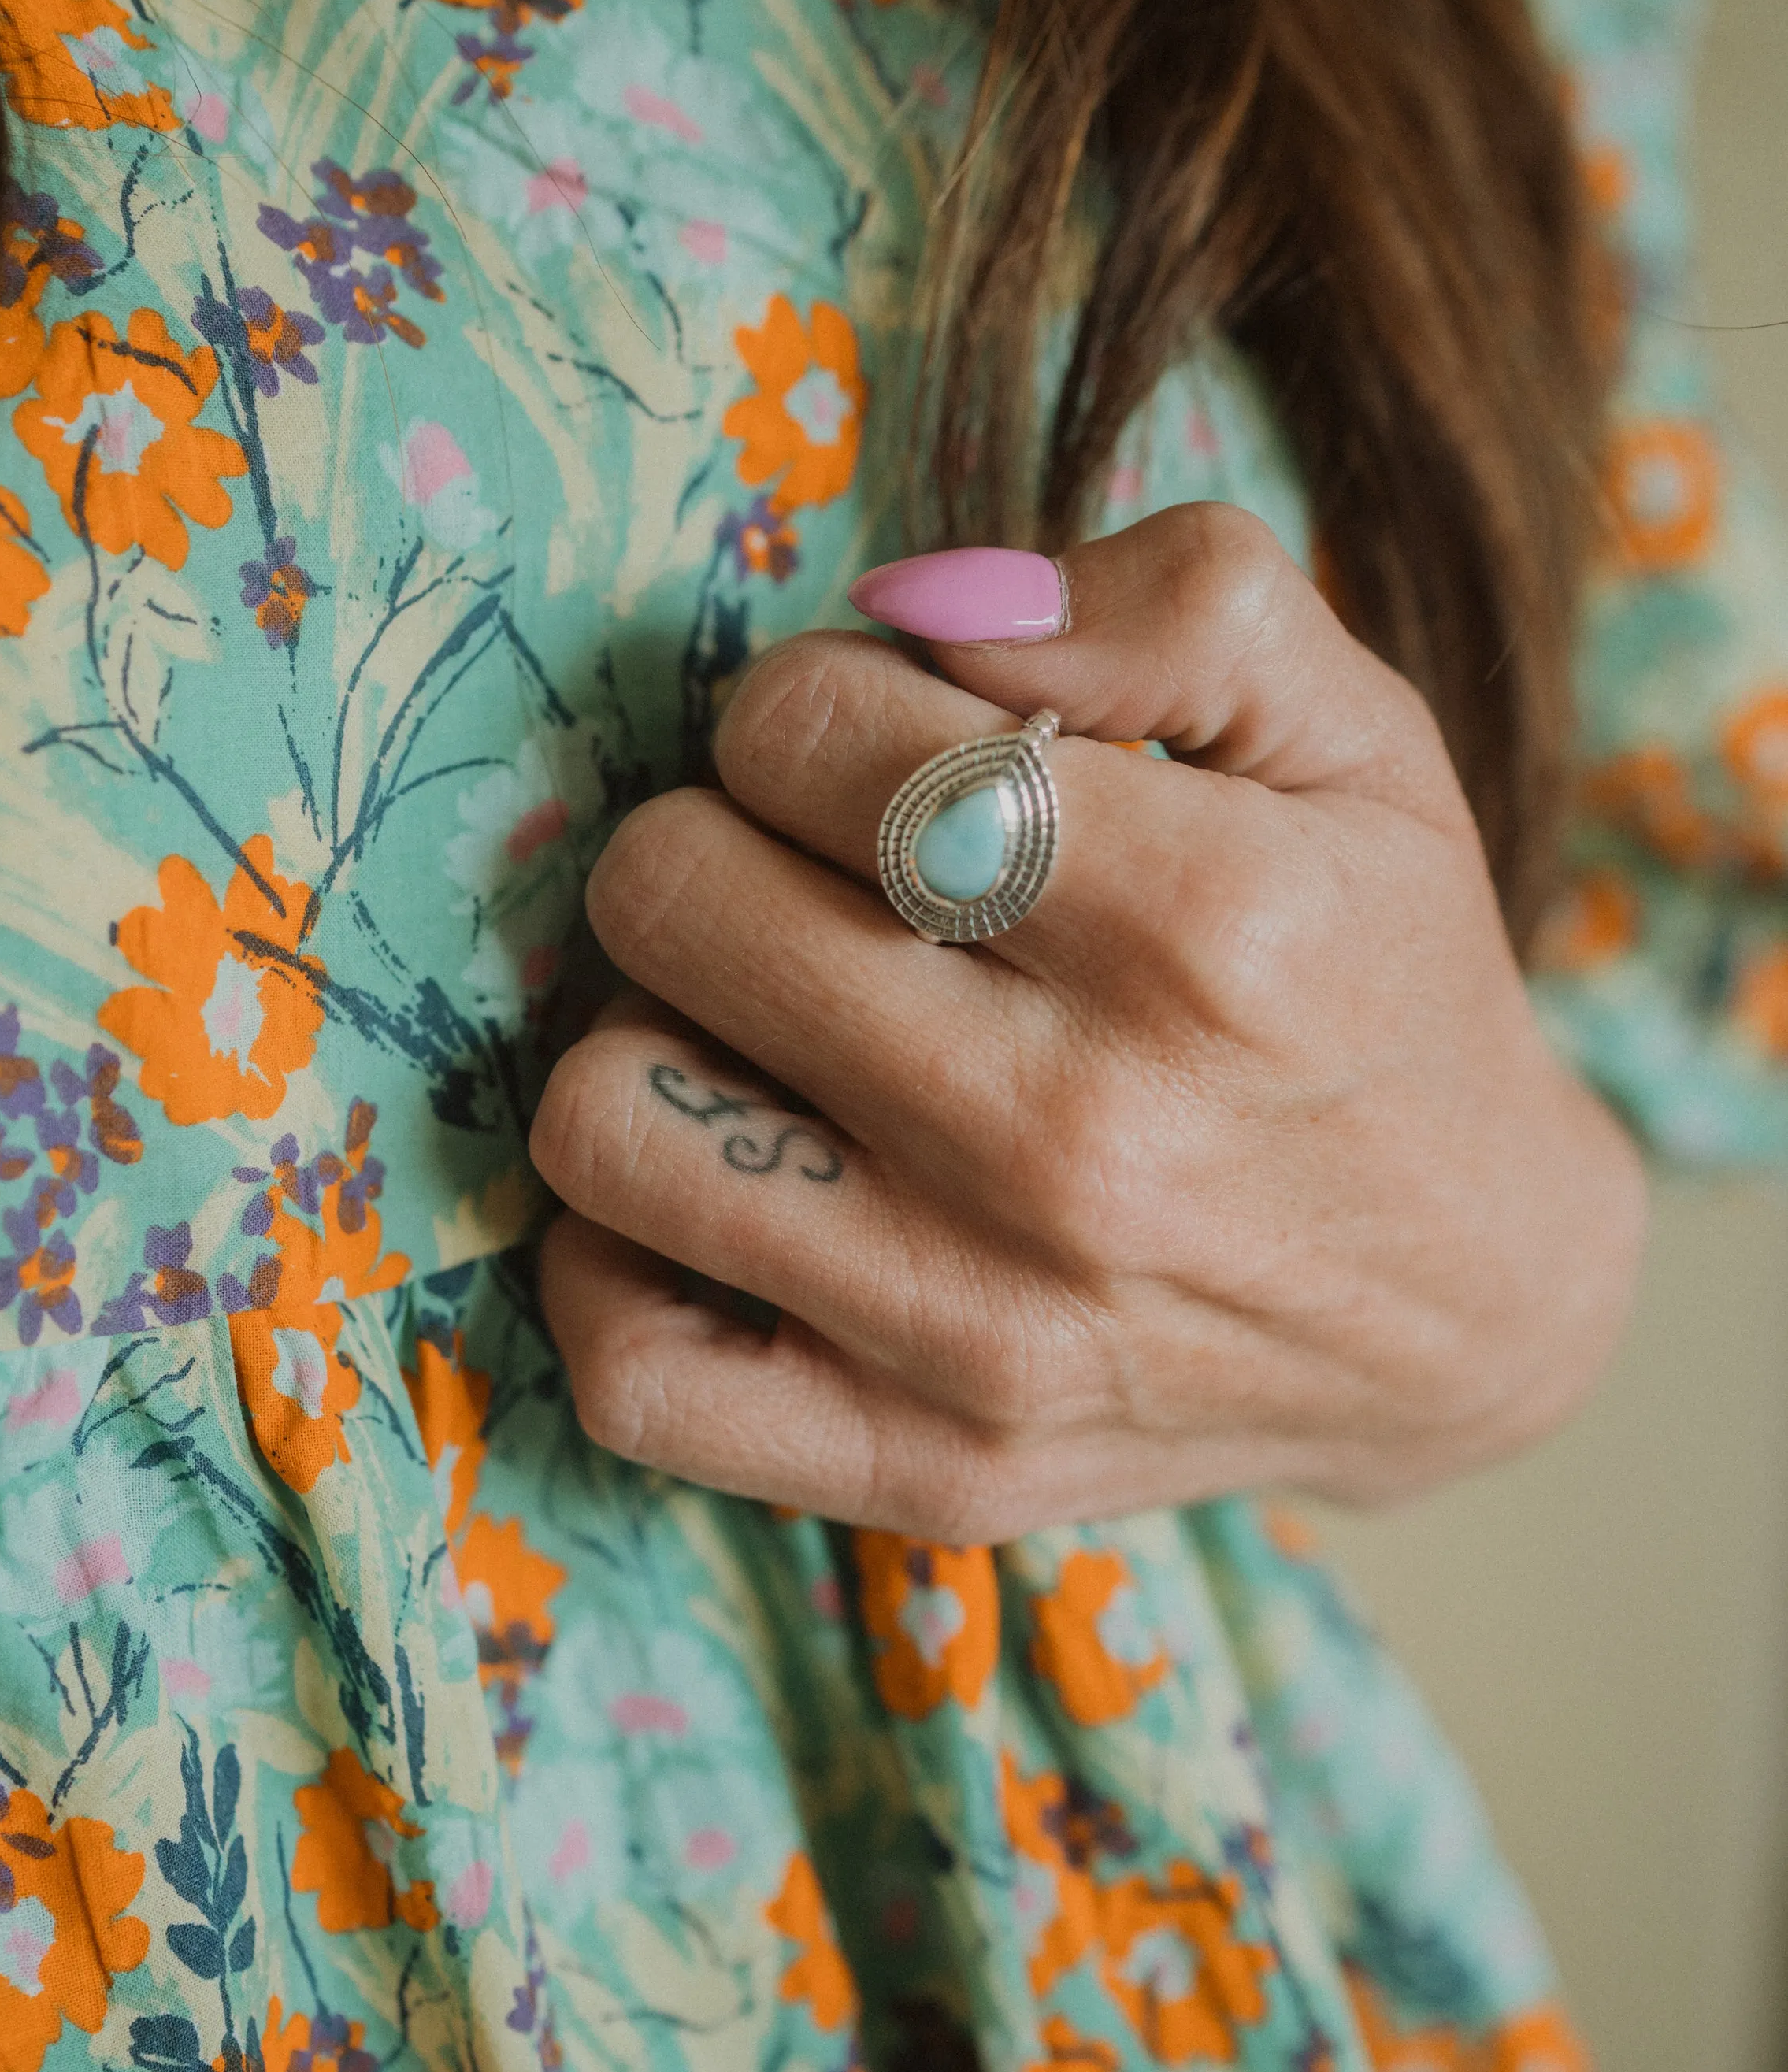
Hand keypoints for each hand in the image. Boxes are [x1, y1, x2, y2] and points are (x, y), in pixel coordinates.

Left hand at [528, 506, 1645, 1537]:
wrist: (1465, 1304)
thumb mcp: (1360, 740)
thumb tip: (923, 601)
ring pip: (607, 1116)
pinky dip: (615, 1268)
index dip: (815, 701)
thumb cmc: (1383, 985)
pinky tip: (716, 1188)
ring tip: (758, 1029)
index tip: (884, 753)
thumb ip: (1178, 603)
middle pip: (672, 893)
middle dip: (716, 838)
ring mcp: (987, 1327)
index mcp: (1199, 925)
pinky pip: (634, 1371)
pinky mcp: (928, 1470)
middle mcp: (1079, 1138)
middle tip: (810, 878)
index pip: (807, 729)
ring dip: (653, 1036)